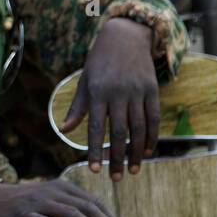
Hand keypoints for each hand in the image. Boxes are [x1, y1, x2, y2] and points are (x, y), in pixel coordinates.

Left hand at [59, 17, 159, 178]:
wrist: (126, 36)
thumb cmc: (100, 62)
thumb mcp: (85, 81)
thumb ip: (77, 107)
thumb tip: (62, 130)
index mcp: (98, 92)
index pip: (95, 127)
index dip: (94, 150)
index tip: (94, 170)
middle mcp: (118, 93)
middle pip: (119, 132)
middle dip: (116, 158)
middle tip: (115, 179)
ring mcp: (137, 92)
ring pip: (139, 129)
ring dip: (135, 153)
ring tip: (131, 171)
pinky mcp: (152, 90)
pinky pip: (153, 119)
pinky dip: (151, 137)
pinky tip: (146, 152)